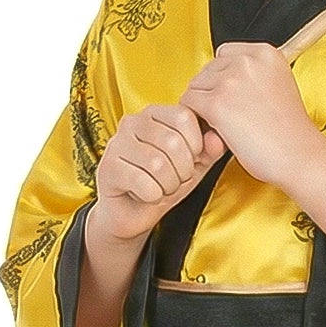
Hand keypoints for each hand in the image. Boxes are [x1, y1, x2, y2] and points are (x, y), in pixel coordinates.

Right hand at [90, 102, 225, 247]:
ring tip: (161, 187)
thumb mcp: (194, 165)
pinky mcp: (108, 168)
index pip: (184, 116)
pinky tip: (146, 194)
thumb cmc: (162, 182)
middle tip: (176, 180)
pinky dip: (153, 195)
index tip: (192, 160)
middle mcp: (133, 122)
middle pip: (172, 141)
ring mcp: (116, 143)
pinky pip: (142, 183)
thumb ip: (209, 150)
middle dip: (183, 170)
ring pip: (157, 164)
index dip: (196, 144)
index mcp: (154, 114)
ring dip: (168, 185)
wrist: (131, 212)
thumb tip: (217, 140)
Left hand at [180, 42, 325, 219]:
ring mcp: (231, 81)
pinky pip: (189, 103)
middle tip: (229, 116)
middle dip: (212, 92)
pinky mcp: (217, 103)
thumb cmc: (290, 132)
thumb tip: (222, 77)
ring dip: (202, 106)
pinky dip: (196, 119)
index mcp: (265, 53)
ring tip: (225, 126)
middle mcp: (247, 61)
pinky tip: (214, 132)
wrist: (299, 156)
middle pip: (207, 69)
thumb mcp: (278, 86)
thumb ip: (253, 75)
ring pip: (195, 86)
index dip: (224, 78)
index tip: (232, 96)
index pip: (225, 54)